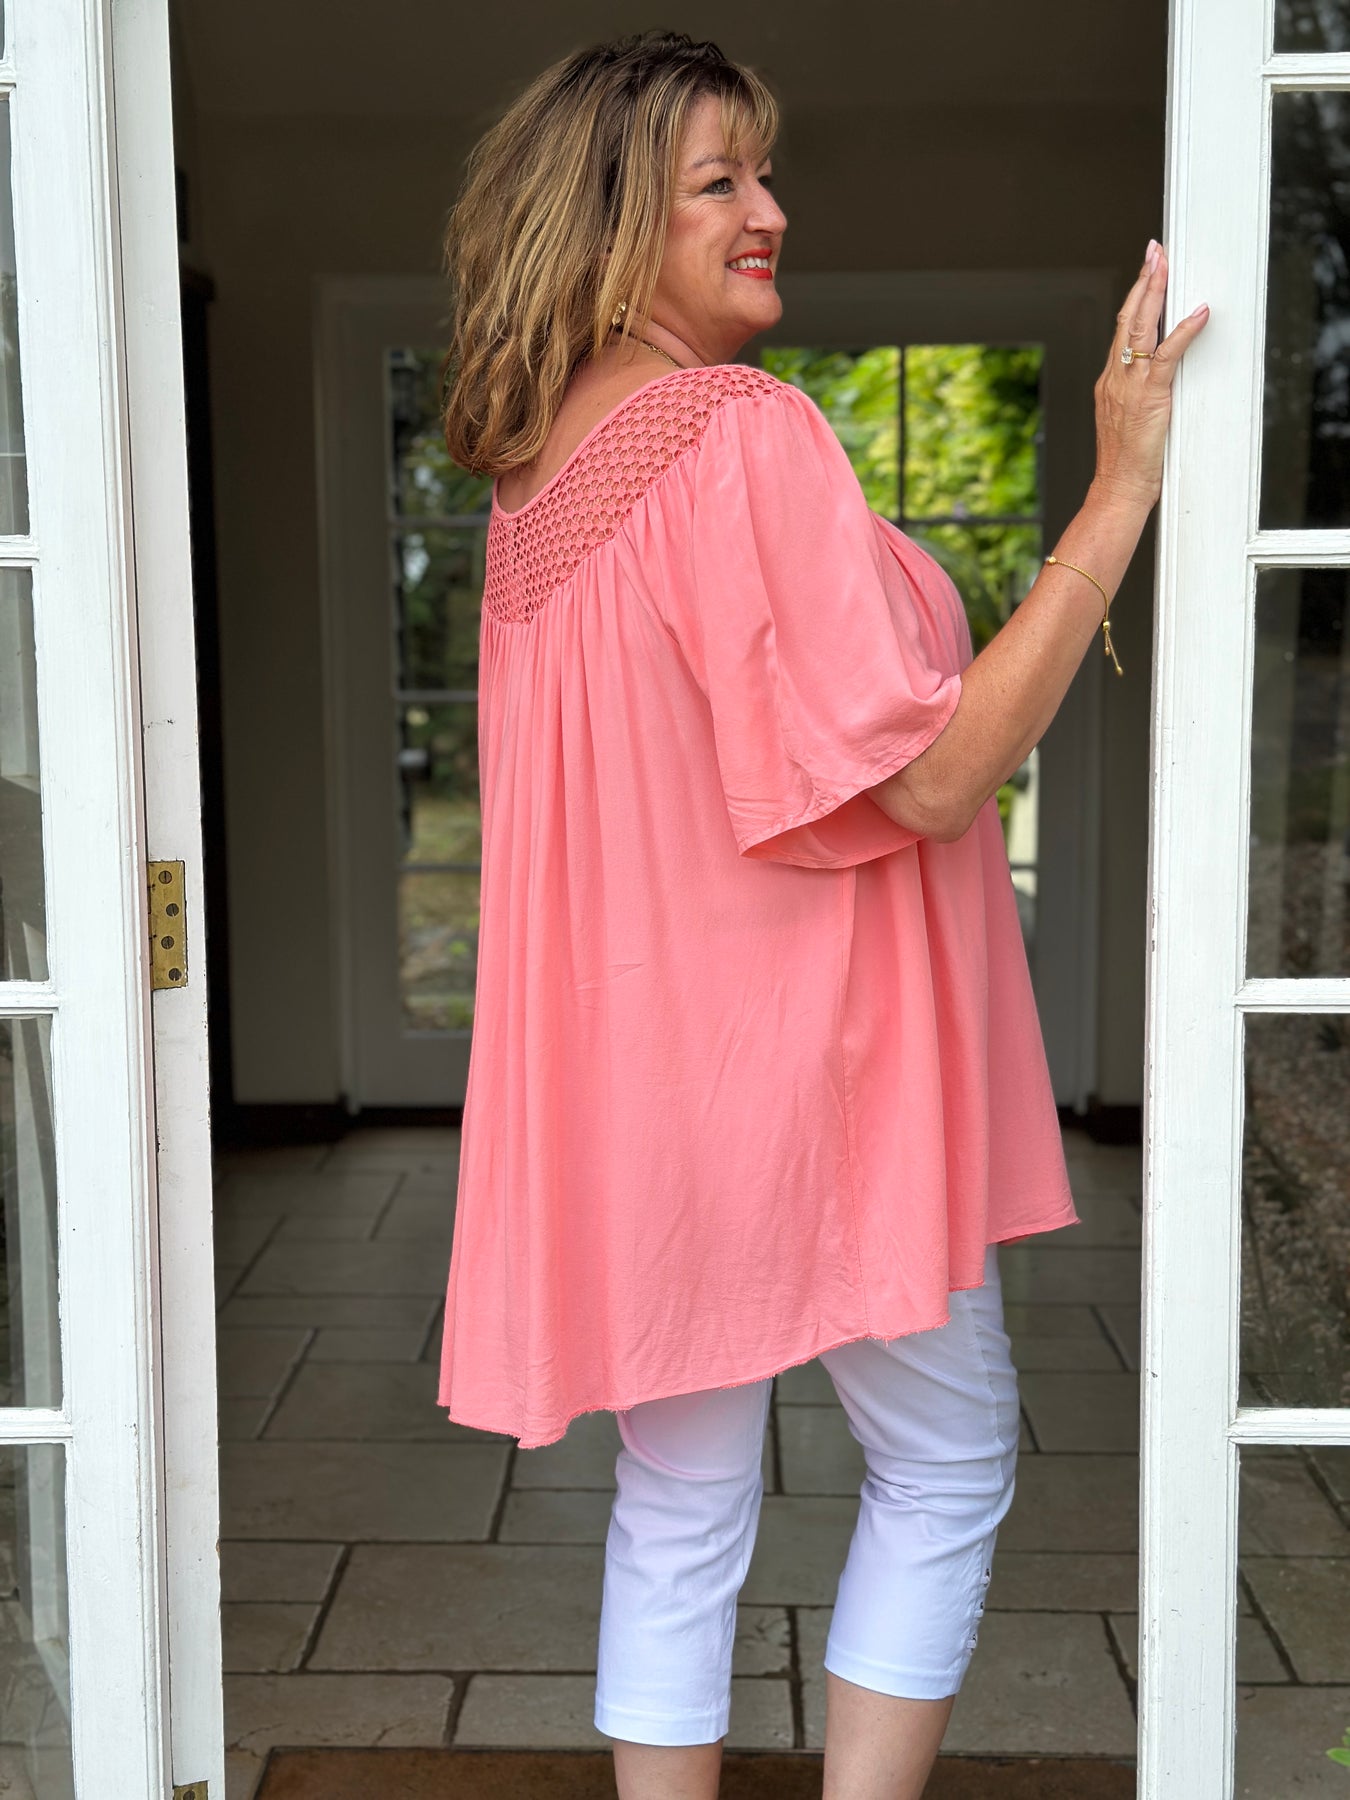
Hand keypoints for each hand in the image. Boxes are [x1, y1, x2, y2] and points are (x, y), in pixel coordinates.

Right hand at [1089, 242, 1208, 513]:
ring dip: (1155, 292)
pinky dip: (1183, 331)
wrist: (1117, 488)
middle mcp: (1115, 377)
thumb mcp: (1126, 420)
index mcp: (1109, 381)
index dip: (1134, 298)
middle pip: (1127, 318)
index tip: (1145, 272)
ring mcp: (1129, 385)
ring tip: (1164, 264)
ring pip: (1140, 328)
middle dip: (1142, 281)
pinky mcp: (1148, 397)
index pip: (1122, 330)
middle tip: (1154, 251)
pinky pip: (1166, 356)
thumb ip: (1136, 394)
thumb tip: (1154, 378)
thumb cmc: (1124, 464)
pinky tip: (1198, 312)